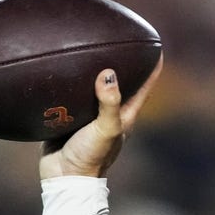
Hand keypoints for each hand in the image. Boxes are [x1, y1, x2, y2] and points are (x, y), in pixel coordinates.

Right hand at [39, 55, 162, 179]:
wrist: (63, 178)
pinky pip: (71, 94)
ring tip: (88, 44)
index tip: (155, 43)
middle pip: (122, 81)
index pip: (145, 85)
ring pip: (94, 86)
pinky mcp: (69, 117)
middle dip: (123, 61)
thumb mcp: (105, 129)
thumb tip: (108, 74)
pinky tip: (59, 66)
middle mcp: (110, 112)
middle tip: (119, 36)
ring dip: (93, 69)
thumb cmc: (90, 157)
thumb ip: (109, 104)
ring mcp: (90, 115)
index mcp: (126, 114)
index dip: (152, 65)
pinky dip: (69, 80)